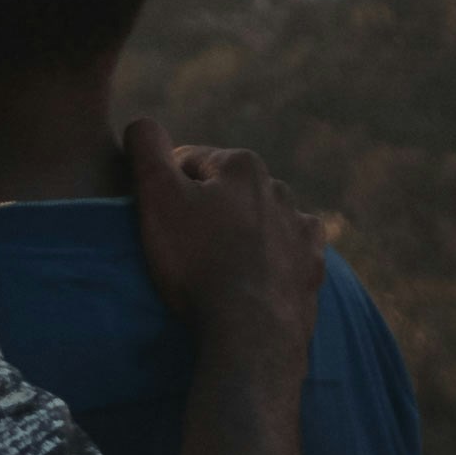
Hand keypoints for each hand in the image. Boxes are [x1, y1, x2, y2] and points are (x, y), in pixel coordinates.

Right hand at [126, 118, 323, 358]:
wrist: (250, 330)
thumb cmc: (197, 260)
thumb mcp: (157, 196)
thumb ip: (146, 146)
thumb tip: (143, 124)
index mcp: (241, 165)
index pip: (187, 162)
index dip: (165, 189)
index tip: (158, 221)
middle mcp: (279, 188)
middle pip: (225, 191)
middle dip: (205, 209)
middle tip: (183, 247)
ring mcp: (301, 229)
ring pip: (258, 219)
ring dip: (239, 232)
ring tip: (218, 266)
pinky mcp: (312, 266)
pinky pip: (288, 251)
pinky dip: (271, 258)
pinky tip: (254, 276)